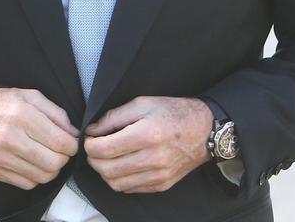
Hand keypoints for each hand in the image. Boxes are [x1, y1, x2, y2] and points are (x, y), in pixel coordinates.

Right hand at [0, 87, 79, 189]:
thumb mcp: (28, 95)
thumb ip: (55, 112)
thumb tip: (73, 133)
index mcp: (22, 115)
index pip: (61, 142)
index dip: (72, 146)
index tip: (69, 143)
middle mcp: (11, 137)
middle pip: (55, 163)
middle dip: (63, 158)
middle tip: (58, 151)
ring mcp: (2, 157)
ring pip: (43, 176)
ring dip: (50, 169)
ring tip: (45, 157)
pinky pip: (28, 184)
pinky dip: (35, 176)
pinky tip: (31, 163)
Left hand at [82, 96, 212, 193]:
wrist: (205, 131)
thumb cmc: (173, 112)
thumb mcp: (142, 104)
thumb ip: (113, 117)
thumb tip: (91, 130)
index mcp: (146, 135)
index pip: (104, 149)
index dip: (89, 145)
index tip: (89, 139)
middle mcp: (153, 159)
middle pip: (107, 169)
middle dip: (93, 159)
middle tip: (94, 149)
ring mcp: (158, 175)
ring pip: (116, 184)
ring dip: (104, 172)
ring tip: (106, 158)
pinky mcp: (162, 185)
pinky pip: (130, 189)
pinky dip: (119, 180)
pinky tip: (121, 166)